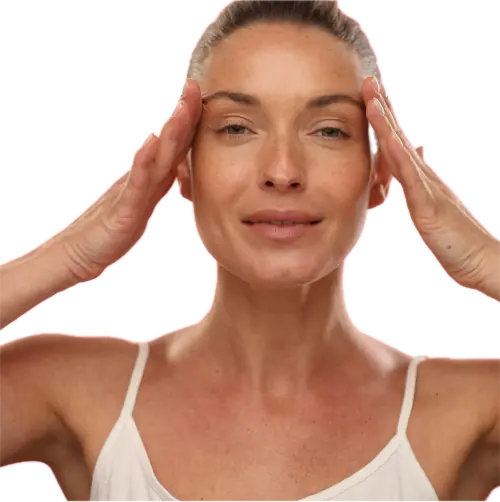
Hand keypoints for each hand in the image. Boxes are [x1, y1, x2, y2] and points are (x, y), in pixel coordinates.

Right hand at [57, 79, 201, 282]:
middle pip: (167, 143)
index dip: (190, 122)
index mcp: (150, 178)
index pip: (175, 147)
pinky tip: (153, 142)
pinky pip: (137, 182)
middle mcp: (141, 177)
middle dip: (184, 114)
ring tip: (183, 106)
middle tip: (195, 85)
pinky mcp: (124, 208)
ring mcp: (131, 190)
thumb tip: (176, 172)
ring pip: (156, 156)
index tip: (205, 97)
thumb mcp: (141, 205)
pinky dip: (146, 161)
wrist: (81, 251)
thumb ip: (156, 185)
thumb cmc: (112, 230)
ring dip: (171, 130)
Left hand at [363, 76, 498, 290]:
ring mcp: (425, 185)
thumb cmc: (454, 238)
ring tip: (370, 93)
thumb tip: (415, 153)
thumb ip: (421, 182)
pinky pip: (406, 172)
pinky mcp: (425, 201)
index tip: (370, 97)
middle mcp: (423, 175)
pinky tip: (385, 137)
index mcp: (420, 178)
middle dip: (381, 107)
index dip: (384, 120)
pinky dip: (393, 150)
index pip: (398, 144)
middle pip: (398, 135)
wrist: (479, 259)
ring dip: (383, 119)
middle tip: (367, 79)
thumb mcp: (432, 206)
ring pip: (400, 146)